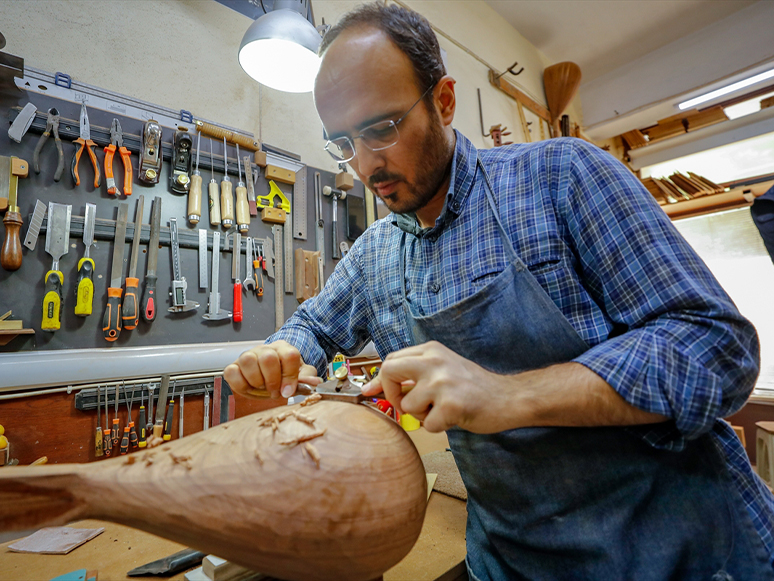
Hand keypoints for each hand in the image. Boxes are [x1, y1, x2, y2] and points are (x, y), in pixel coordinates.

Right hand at [224, 340, 321, 399]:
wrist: (268, 373)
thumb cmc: (283, 374)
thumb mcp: (300, 375)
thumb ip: (307, 378)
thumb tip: (314, 382)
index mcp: (284, 349)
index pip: (290, 356)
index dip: (290, 376)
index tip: (288, 391)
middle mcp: (265, 349)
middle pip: (268, 358)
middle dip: (272, 381)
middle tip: (274, 391)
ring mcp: (248, 355)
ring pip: (248, 361)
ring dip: (256, 381)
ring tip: (261, 388)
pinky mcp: (233, 366)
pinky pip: (231, 372)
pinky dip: (240, 384)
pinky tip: (249, 387)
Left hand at [361, 341, 513, 432]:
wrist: (509, 398)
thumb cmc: (474, 387)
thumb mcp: (443, 369)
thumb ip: (413, 374)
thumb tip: (372, 387)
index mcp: (431, 350)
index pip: (391, 360)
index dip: (380, 380)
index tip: (372, 392)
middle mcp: (435, 361)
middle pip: (389, 372)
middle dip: (391, 394)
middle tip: (405, 404)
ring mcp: (443, 382)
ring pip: (407, 406)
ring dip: (421, 415)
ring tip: (441, 410)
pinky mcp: (452, 404)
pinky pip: (427, 425)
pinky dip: (437, 427)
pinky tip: (453, 418)